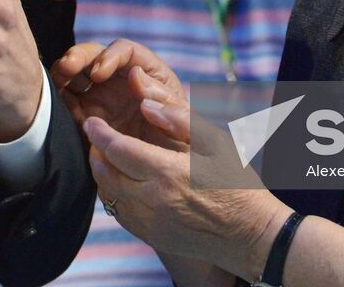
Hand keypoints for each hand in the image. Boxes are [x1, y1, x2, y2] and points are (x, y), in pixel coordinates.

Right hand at [51, 39, 186, 148]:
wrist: (163, 179)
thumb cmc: (181, 144)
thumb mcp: (179, 120)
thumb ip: (162, 98)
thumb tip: (136, 75)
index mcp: (147, 74)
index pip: (126, 51)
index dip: (109, 56)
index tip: (99, 73)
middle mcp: (120, 80)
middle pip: (96, 55)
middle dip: (79, 56)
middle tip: (67, 66)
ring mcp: (101, 97)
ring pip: (77, 73)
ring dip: (64, 71)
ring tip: (57, 77)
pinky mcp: (84, 116)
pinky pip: (67, 100)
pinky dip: (57, 96)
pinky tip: (52, 99)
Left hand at [82, 101, 288, 277]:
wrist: (251, 236)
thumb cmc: (238, 184)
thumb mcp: (216, 143)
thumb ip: (179, 120)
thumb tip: (146, 104)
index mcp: (167, 172)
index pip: (118, 150)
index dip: (99, 134)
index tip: (92, 122)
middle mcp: (153, 201)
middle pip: (105, 173)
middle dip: (95, 152)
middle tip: (96, 135)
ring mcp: (150, 224)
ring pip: (108, 196)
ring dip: (101, 174)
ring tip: (106, 156)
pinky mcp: (152, 238)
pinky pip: (120, 215)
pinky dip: (113, 195)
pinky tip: (122, 182)